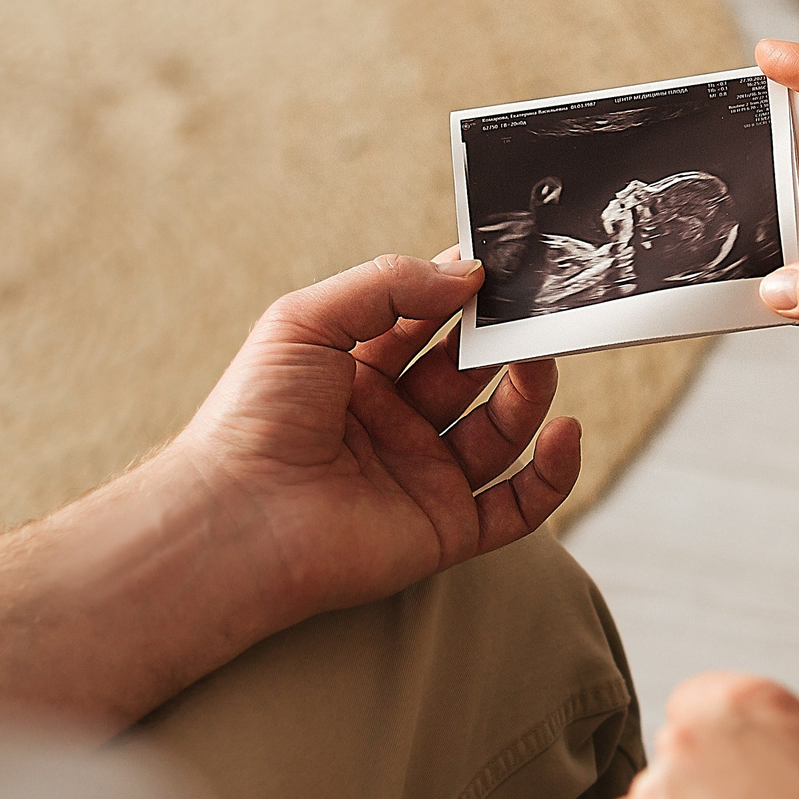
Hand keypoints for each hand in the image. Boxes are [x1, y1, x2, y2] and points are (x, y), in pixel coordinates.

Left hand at [165, 247, 581, 630]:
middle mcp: (393, 424)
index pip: (427, 323)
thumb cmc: (252, 418)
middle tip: (535, 312)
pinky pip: (518, 507)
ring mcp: (422, 477)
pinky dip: (553, 473)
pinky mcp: (445, 530)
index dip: (462, 296)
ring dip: (530, 394)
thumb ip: (388, 286)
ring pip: (502, 431)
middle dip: (506, 340)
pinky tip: (563, 433)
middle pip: (473, 373)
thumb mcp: (307, 320)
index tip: (500, 267)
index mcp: (356, 374)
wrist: (235, 520)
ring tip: (540, 361)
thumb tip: (466, 273)